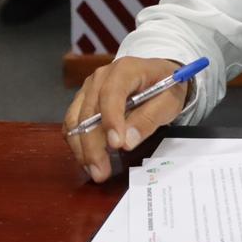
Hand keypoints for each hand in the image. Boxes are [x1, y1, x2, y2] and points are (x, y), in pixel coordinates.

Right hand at [64, 56, 185, 182]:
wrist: (159, 75)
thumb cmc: (166, 86)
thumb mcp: (169, 101)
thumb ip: (150, 118)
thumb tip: (127, 141)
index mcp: (125, 69)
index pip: (111, 94)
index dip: (111, 120)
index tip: (116, 145)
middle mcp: (101, 77)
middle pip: (89, 112)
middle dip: (93, 145)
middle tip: (102, 171)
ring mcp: (88, 88)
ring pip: (75, 120)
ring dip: (82, 148)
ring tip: (95, 171)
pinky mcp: (82, 101)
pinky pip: (72, 124)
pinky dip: (77, 143)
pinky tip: (88, 161)